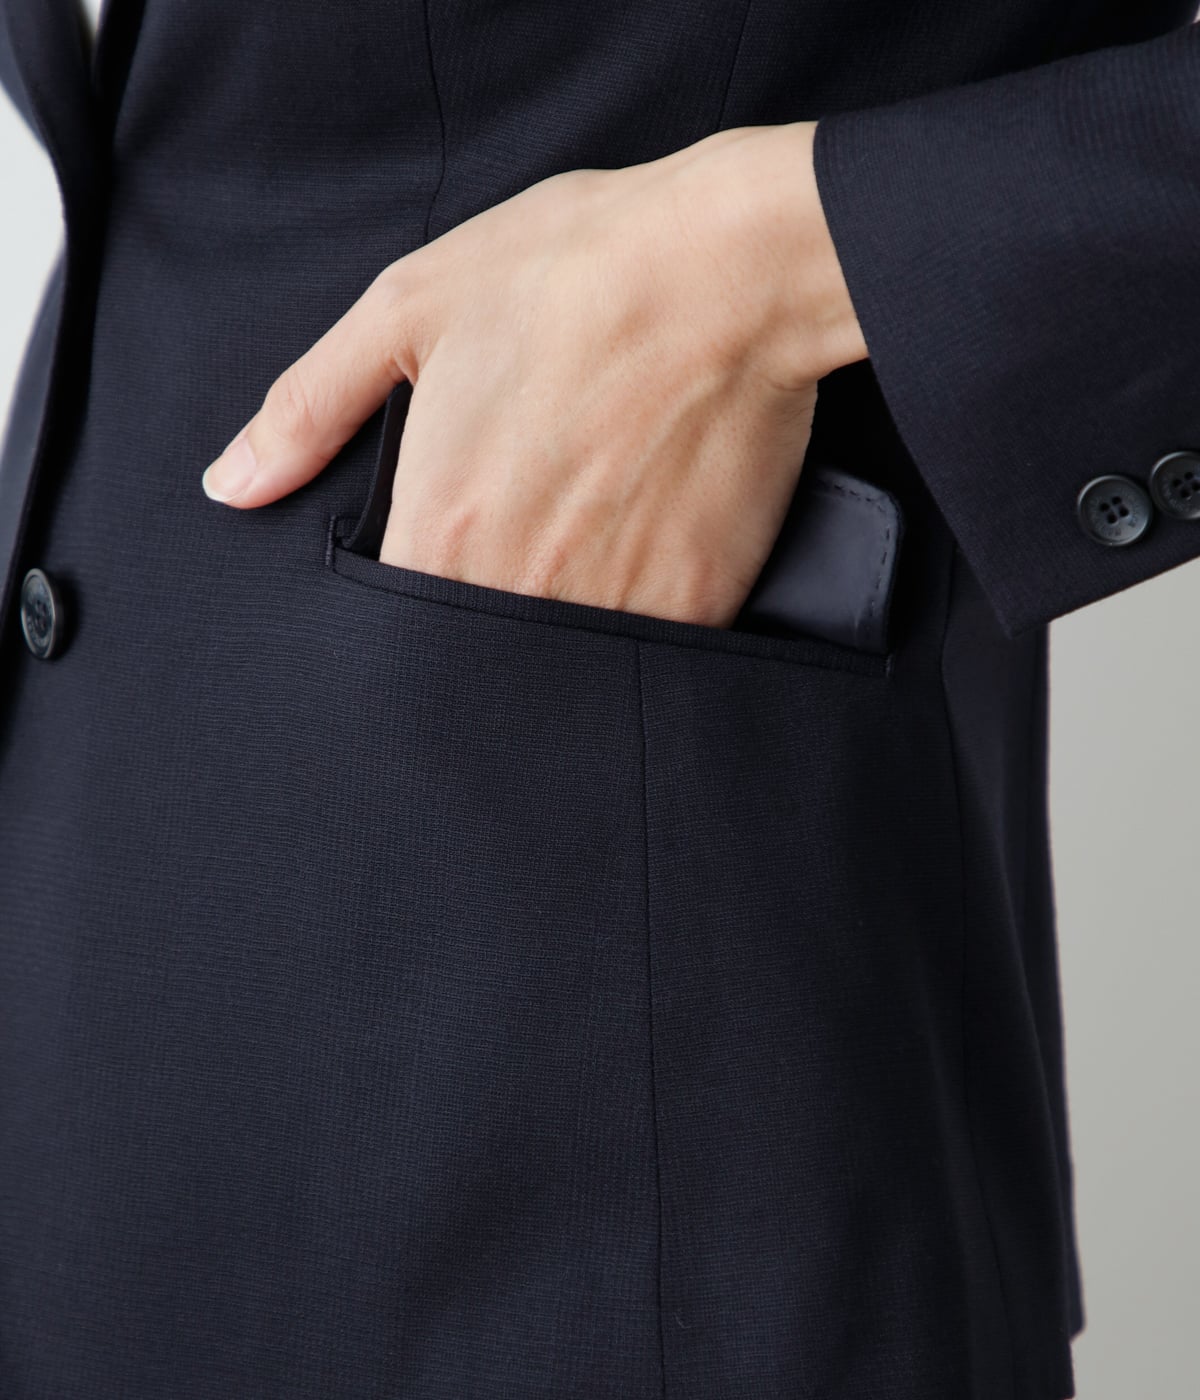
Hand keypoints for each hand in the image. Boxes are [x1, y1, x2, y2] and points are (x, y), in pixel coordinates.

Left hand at [200, 121, 865, 627]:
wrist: (730, 270)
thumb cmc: (568, 273)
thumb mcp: (410, 309)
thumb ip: (309, 408)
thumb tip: (232, 484)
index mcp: (439, 530)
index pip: (397, 627)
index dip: (417, 601)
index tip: (451, 556)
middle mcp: (518, 590)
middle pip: (479, 656)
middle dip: (492, 615)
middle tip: (532, 531)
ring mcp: (609, 607)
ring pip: (560, 666)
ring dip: (562, 624)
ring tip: (591, 533)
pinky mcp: (693, 605)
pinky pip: (646, 649)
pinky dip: (638, 617)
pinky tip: (646, 547)